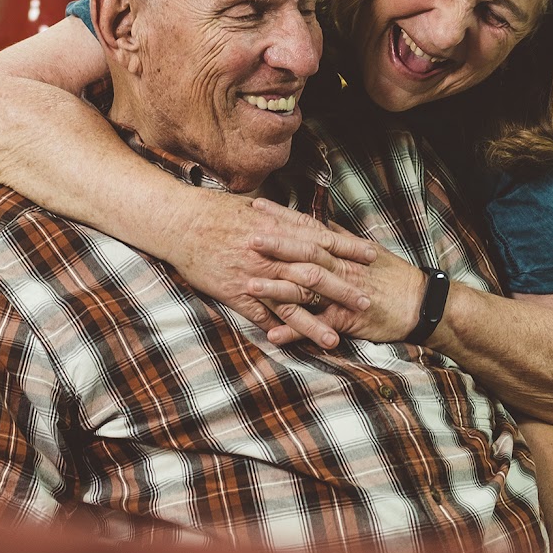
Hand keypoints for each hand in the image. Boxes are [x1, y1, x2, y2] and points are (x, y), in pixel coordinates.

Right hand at [166, 192, 375, 347]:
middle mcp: (271, 255)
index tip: (372, 256)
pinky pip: (259, 316)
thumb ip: (283, 219)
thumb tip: (305, 222)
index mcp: (278, 230)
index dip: (348, 249)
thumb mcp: (256, 208)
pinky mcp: (235, 293)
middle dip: (341, 290)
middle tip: (366, 301)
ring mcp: (253, 277)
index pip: (322, 240)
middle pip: (313, 275)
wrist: (181, 222)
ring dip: (313, 324)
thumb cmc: (217, 211)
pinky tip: (293, 343)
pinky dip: (276, 329)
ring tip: (334, 339)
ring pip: (290, 303)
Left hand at [247, 211, 427, 347]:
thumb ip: (343, 237)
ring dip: (277, 289)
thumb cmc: (394, 277)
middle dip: (276, 247)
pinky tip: (272, 334)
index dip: (282, 216)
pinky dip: (295, 332)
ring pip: (307, 289)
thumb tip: (324, 221)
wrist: (421, 304)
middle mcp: (341, 268)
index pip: (308, 228)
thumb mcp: (369, 251)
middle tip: (247, 239)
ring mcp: (343, 294)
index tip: (256, 206)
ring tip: (249, 287)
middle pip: (305, 254)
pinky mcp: (347, 319)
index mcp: (342, 250)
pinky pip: (317, 326)